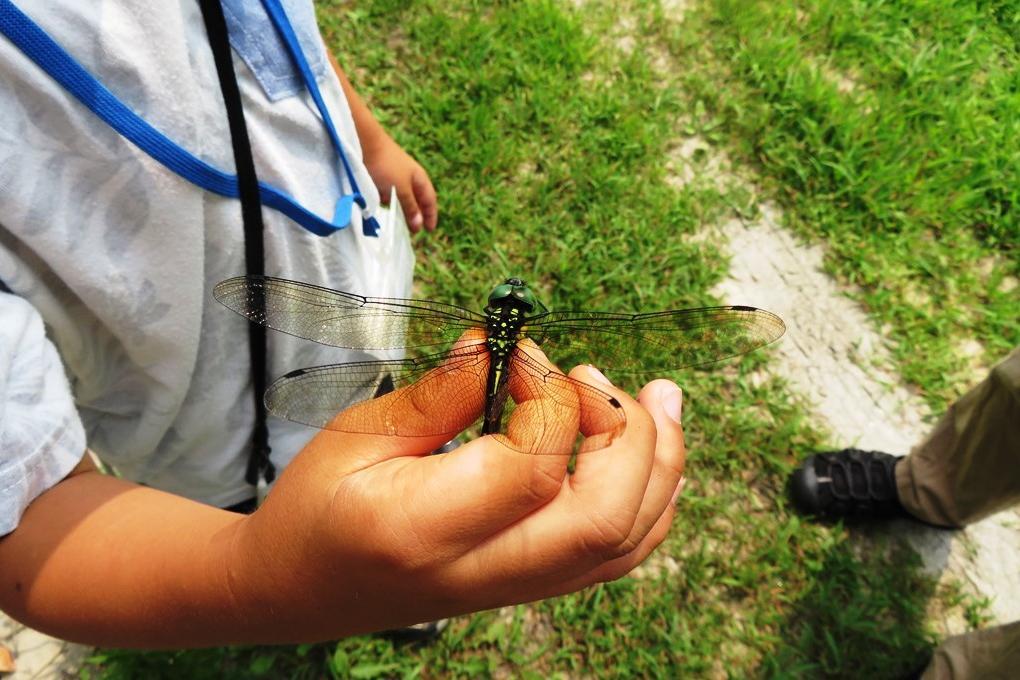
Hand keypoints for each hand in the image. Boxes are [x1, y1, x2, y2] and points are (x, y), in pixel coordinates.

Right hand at [232, 339, 685, 641]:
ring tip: (659, 398)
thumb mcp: (358, 432)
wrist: (300, 588)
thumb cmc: (317, 506)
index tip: (521, 355)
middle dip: (627, 434)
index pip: (533, 469)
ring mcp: (516, 587)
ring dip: (660, 464)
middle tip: (593, 375)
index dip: (548, 396)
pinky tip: (652, 451)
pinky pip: (618, 554)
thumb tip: (504, 345)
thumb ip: (441, 392)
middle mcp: (484, 571)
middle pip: (604, 519)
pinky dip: (651, 500)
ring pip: (626, 542)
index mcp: (427, 530)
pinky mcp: (531, 583)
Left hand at [363, 132, 436, 232]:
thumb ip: (410, 207)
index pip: (429, 200)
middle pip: (416, 199)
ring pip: (401, 197)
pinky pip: (388, 193)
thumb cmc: (386, 166)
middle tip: (413, 231)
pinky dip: (388, 202)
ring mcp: (395, 175)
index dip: (430, 215)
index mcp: (419, 178)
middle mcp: (409, 177)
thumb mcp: (401, 190)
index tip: (429, 230)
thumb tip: (419, 225)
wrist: (365, 143)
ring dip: (401, 209)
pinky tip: (383, 208)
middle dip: (416, 214)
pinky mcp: (382, 175)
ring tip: (398, 223)